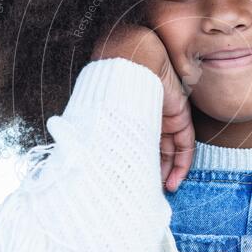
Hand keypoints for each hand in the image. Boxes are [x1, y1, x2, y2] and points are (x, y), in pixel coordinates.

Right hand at [91, 25, 194, 191]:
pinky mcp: (179, 116)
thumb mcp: (101, 110)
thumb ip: (93, 129)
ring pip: (170, 150)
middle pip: (153, 149)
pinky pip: (185, 145)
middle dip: (151, 172)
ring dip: (167, 172)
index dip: (134, 164)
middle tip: (146, 192)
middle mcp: (149, 116)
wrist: (132, 60)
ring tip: (162, 191)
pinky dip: (181, 164)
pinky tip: (174, 181)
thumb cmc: (111, 82)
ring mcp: (166, 115)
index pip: (136, 143)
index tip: (128, 183)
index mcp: (130, 115)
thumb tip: (67, 155)